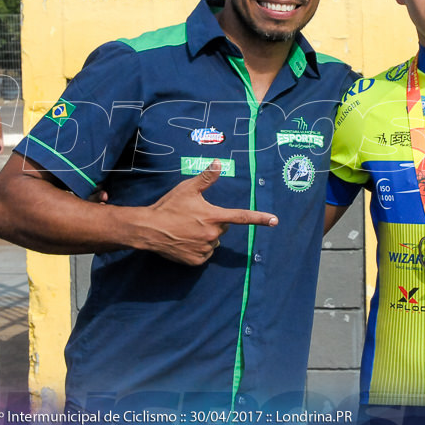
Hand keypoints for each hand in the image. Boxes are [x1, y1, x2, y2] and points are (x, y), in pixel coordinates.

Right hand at [137, 161, 277, 265]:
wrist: (149, 230)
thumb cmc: (168, 207)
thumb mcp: (187, 189)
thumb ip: (206, 178)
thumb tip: (218, 163)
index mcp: (214, 217)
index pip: (242, 217)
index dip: (260, 218)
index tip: (275, 221)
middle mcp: (213, 235)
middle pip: (222, 228)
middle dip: (214, 223)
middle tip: (195, 217)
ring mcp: (204, 250)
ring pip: (213, 242)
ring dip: (205, 237)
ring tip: (186, 230)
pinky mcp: (195, 261)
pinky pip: (203, 254)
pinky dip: (197, 249)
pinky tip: (184, 241)